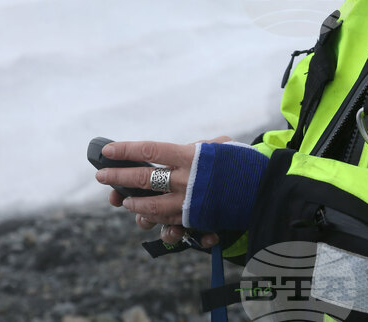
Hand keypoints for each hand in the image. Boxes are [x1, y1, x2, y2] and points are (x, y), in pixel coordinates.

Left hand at [99, 137, 230, 247]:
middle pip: (143, 179)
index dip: (126, 150)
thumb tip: (175, 153)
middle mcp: (187, 180)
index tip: (108, 150)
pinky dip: (153, 217)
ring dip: (133, 202)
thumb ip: (196, 149)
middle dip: (118, 177)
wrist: (265, 190)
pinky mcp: (195, 219)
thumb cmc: (242, 163)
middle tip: (102, 176)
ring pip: (150, 206)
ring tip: (122, 200)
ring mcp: (189, 202)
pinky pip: (167, 221)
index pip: (150, 150)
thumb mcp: (219, 147)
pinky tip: (143, 214)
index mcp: (191, 156)